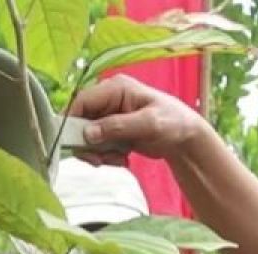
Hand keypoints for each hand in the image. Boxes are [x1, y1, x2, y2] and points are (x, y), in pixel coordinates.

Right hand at [67, 75, 210, 163]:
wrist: (185, 138)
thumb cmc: (173, 123)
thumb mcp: (148, 124)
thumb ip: (117, 127)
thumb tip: (88, 133)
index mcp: (116, 88)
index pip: (82, 101)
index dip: (72, 122)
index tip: (75, 143)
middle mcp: (109, 100)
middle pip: (81, 122)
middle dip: (88, 144)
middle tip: (99, 160)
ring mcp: (109, 117)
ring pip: (88, 137)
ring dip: (99, 153)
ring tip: (118, 159)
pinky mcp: (112, 132)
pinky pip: (98, 146)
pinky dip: (106, 157)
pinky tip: (123, 159)